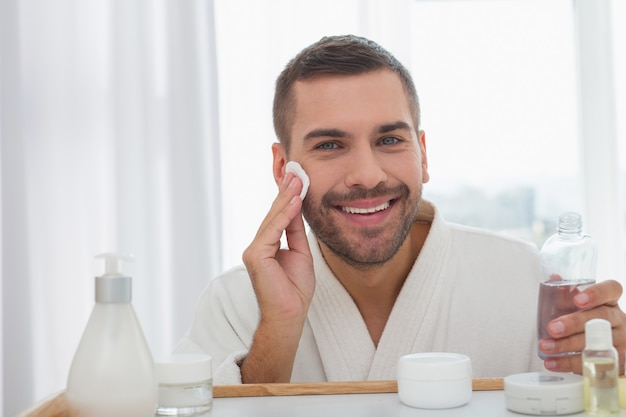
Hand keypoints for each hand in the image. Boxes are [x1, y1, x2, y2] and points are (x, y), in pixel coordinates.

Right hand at [242, 171, 314, 322]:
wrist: (290, 315)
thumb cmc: (295, 289)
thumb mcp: (300, 252)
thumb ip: (295, 230)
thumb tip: (297, 206)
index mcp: (266, 245)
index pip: (277, 215)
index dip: (286, 196)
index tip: (295, 176)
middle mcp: (257, 245)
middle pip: (273, 213)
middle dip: (285, 190)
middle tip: (295, 169)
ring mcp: (254, 250)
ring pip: (272, 218)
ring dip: (286, 197)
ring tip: (297, 178)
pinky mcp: (255, 256)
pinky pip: (273, 230)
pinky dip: (285, 214)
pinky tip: (294, 200)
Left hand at [539, 280, 625, 373]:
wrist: (605, 348)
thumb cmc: (588, 321)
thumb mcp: (578, 308)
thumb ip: (566, 294)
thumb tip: (554, 278)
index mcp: (610, 301)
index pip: (612, 290)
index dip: (597, 293)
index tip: (578, 299)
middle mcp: (619, 319)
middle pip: (601, 317)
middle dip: (574, 323)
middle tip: (552, 328)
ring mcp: (621, 342)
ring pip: (598, 342)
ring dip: (568, 346)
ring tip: (546, 346)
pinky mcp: (617, 362)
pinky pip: (594, 363)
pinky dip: (569, 363)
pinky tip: (552, 362)